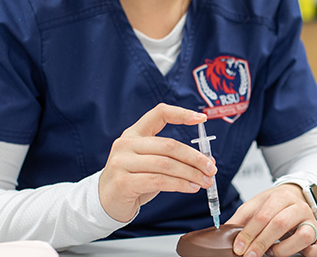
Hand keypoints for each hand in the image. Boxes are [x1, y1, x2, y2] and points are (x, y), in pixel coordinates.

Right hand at [98, 103, 214, 221]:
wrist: (105, 203)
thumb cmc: (133, 180)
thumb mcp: (153, 165)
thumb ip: (175, 159)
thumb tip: (207, 160)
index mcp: (134, 133)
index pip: (159, 113)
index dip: (181, 114)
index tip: (202, 118)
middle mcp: (126, 144)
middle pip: (169, 145)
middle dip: (195, 157)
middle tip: (211, 168)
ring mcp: (122, 162)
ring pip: (166, 165)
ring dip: (191, 174)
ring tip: (205, 181)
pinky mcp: (123, 182)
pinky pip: (159, 181)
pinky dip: (180, 184)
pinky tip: (190, 188)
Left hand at [227, 184, 316, 256]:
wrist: (297, 197)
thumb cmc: (275, 204)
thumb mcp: (256, 205)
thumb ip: (241, 218)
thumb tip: (224, 232)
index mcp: (282, 196)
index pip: (264, 215)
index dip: (249, 233)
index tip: (239, 247)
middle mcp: (299, 207)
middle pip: (281, 224)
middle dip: (261, 242)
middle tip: (249, 255)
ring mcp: (312, 221)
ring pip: (304, 236)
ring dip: (284, 249)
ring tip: (271, 252)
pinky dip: (311, 254)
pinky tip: (297, 254)